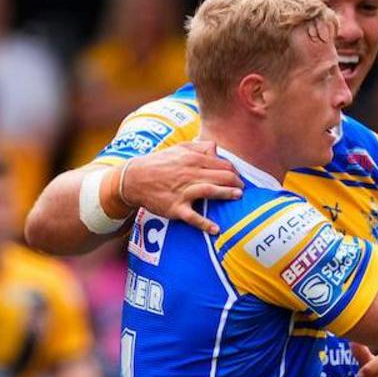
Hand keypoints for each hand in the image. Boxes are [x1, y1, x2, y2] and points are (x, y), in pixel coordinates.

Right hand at [118, 141, 243, 233]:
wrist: (133, 179)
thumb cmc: (158, 163)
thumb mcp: (178, 149)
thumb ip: (199, 147)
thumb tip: (216, 148)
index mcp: (193, 159)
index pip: (222, 164)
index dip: (234, 171)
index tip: (238, 177)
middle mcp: (190, 174)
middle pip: (221, 176)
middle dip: (236, 182)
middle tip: (243, 189)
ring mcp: (183, 192)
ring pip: (211, 191)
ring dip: (227, 194)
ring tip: (239, 197)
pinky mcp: (175, 208)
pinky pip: (192, 217)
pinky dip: (204, 223)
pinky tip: (216, 229)